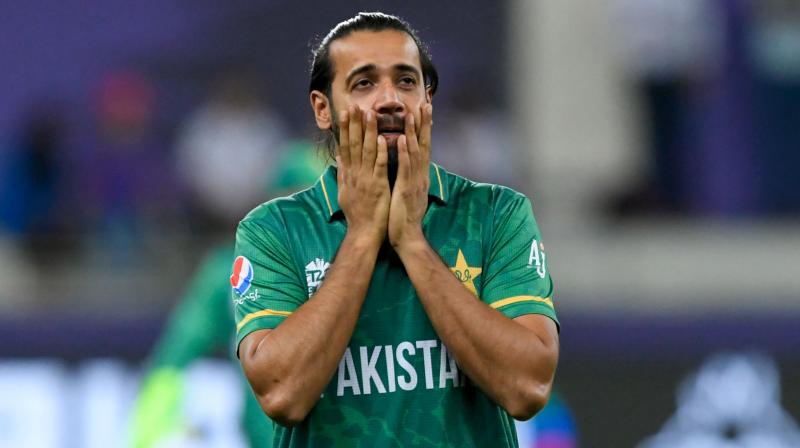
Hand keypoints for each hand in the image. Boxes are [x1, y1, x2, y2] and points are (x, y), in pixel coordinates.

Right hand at [336, 105, 390, 246]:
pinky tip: (382, 138)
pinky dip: (381, 152)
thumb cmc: (357, 214)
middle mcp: (355, 174)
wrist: (363, 233)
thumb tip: (339, 157)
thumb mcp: (345, 191)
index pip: (345, 146)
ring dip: (368, 131)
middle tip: (355, 105)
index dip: (345, 128)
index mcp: (349, 174)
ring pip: (367, 151)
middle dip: (354, 123)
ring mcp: (366, 179)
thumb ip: (343, 173)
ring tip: (370, 113)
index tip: (345, 112)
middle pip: (353, 144)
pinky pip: (379, 166)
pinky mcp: (378, 186)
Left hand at [388, 104, 432, 251]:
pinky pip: (406, 169)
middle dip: (424, 124)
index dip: (423, 129)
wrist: (407, 237)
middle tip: (425, 103)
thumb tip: (405, 164)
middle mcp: (420, 175)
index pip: (422, 147)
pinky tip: (403, 140)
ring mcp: (415, 182)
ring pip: (416, 153)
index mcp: (418, 175)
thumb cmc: (403, 216)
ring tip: (412, 114)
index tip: (423, 111)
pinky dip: (405, 153)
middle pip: (424, 145)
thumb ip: (407, 176)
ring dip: (414, 132)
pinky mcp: (407, 190)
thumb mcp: (407, 192)